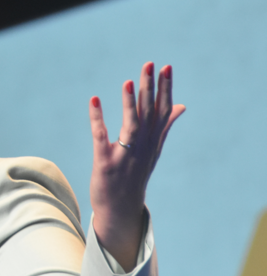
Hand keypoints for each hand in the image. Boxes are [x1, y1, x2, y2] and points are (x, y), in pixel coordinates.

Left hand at [89, 62, 184, 270]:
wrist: (120, 210)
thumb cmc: (135, 176)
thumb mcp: (152, 150)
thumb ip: (164, 126)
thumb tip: (181, 105)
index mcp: (153, 142)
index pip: (162, 112)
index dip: (165, 89)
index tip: (167, 67)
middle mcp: (142, 148)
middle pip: (148, 115)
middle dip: (150, 89)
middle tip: (150, 65)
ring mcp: (124, 157)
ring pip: (130, 126)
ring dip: (130, 105)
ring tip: (129, 82)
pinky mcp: (105, 164)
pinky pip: (101, 138)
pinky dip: (98, 119)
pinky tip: (94, 100)